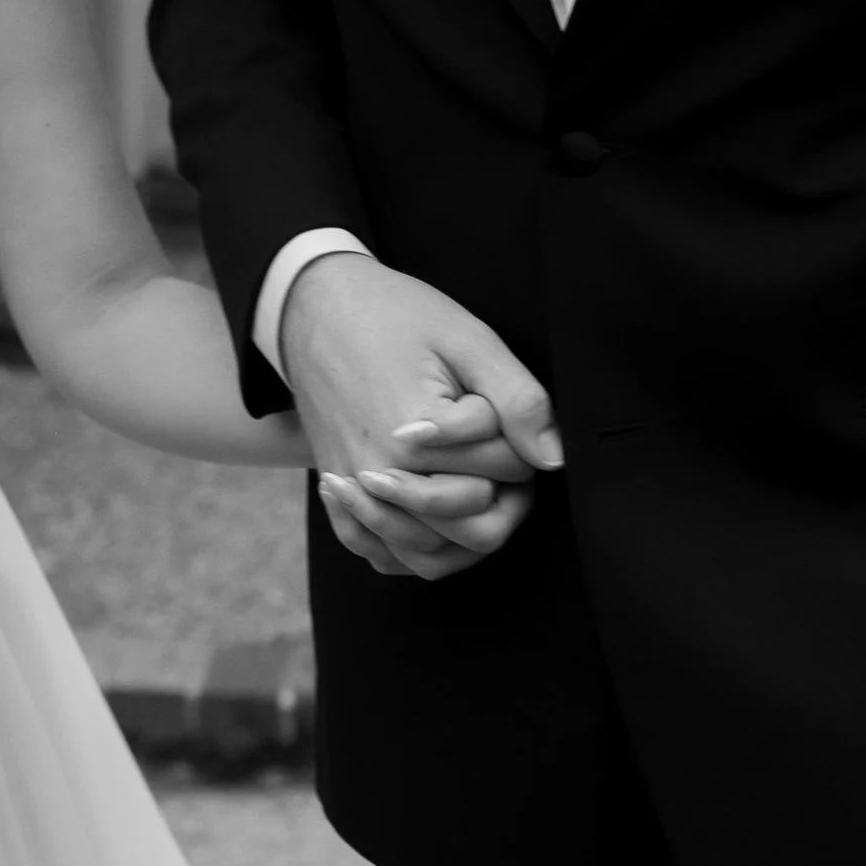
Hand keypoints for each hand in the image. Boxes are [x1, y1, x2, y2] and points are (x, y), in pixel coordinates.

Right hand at [281, 254, 559, 583]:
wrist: (313, 308)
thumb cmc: (394, 317)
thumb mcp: (467, 338)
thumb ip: (516, 398)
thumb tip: (552, 459)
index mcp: (415, 437)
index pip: (507, 472)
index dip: (523, 445)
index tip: (507, 415)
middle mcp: (380, 476)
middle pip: (477, 530)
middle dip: (507, 496)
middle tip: (507, 458)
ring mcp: (354, 491)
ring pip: (431, 557)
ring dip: (468, 535)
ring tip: (481, 494)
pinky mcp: (338, 494)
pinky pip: (380, 556)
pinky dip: (413, 552)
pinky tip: (435, 523)